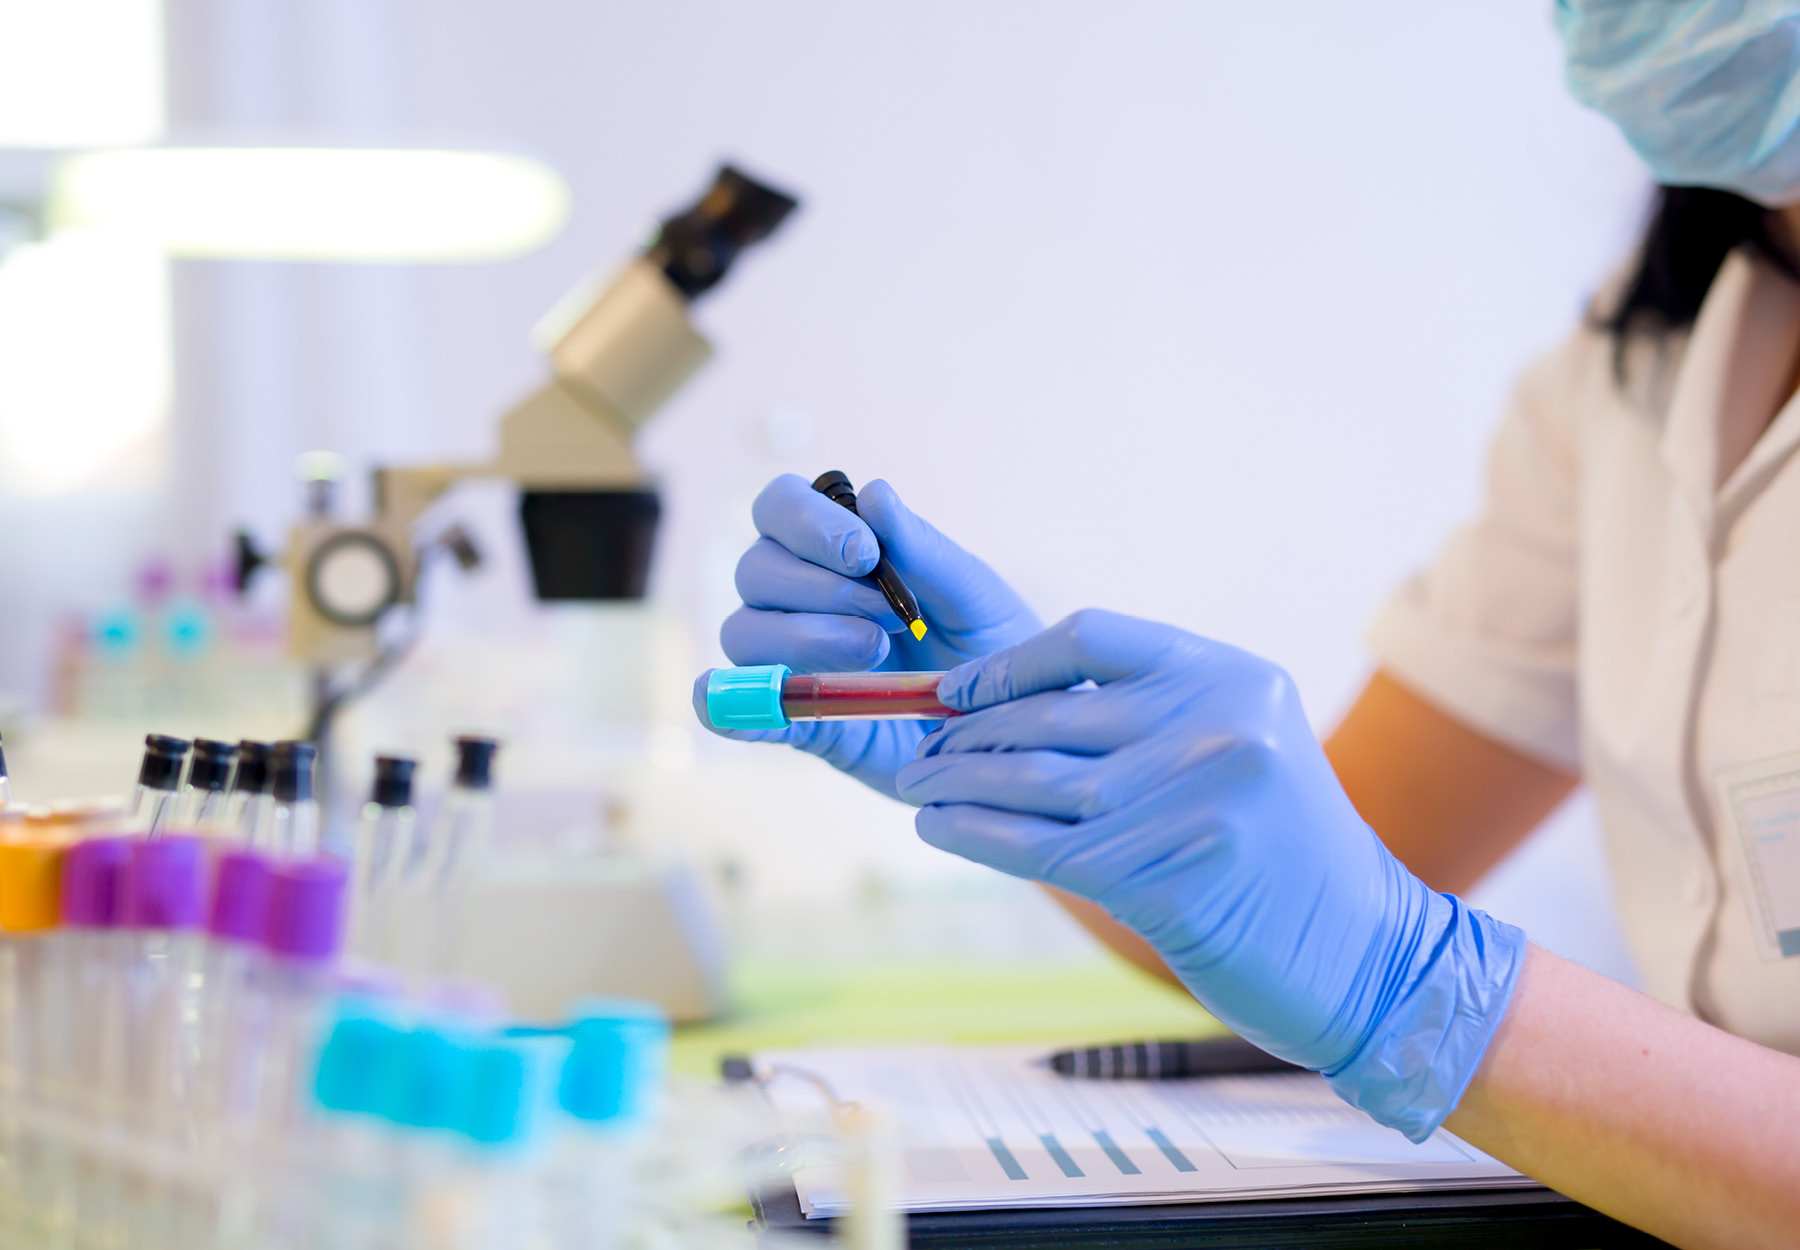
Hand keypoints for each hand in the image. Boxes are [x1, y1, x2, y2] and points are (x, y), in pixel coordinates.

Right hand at [695, 473, 1039, 797]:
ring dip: (802, 638)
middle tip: (889, 619)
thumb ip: (923, 550)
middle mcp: (801, 597)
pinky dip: (731, 707)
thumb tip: (873, 492)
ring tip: (874, 656)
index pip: (780, 508)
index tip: (865, 556)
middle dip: (818, 588)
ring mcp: (792, 659)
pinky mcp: (796, 720)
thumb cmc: (993, 647)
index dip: (807, 523)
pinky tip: (740, 713)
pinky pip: (739, 708)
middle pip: (756, 569)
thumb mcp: (974, 596)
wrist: (1011, 728)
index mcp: (838, 550)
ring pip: (744, 632)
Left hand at [895, 610, 1525, 1140]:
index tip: (957, 691)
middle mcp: (1216, 724)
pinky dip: (976, 835)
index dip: (1010, 662)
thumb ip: (1149, 720)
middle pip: (1051, 714)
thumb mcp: (1240, 751)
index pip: (1091, 636)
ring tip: (916, 788)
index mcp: (1230, 676)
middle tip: (919, 750)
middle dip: (969, 735)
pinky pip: (1040, 848)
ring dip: (958, 784)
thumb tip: (1007, 711)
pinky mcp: (1169, 877)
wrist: (1367, 955)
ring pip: (1036, 782)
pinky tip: (937, 830)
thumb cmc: (1285, 856)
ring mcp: (1195, 800)